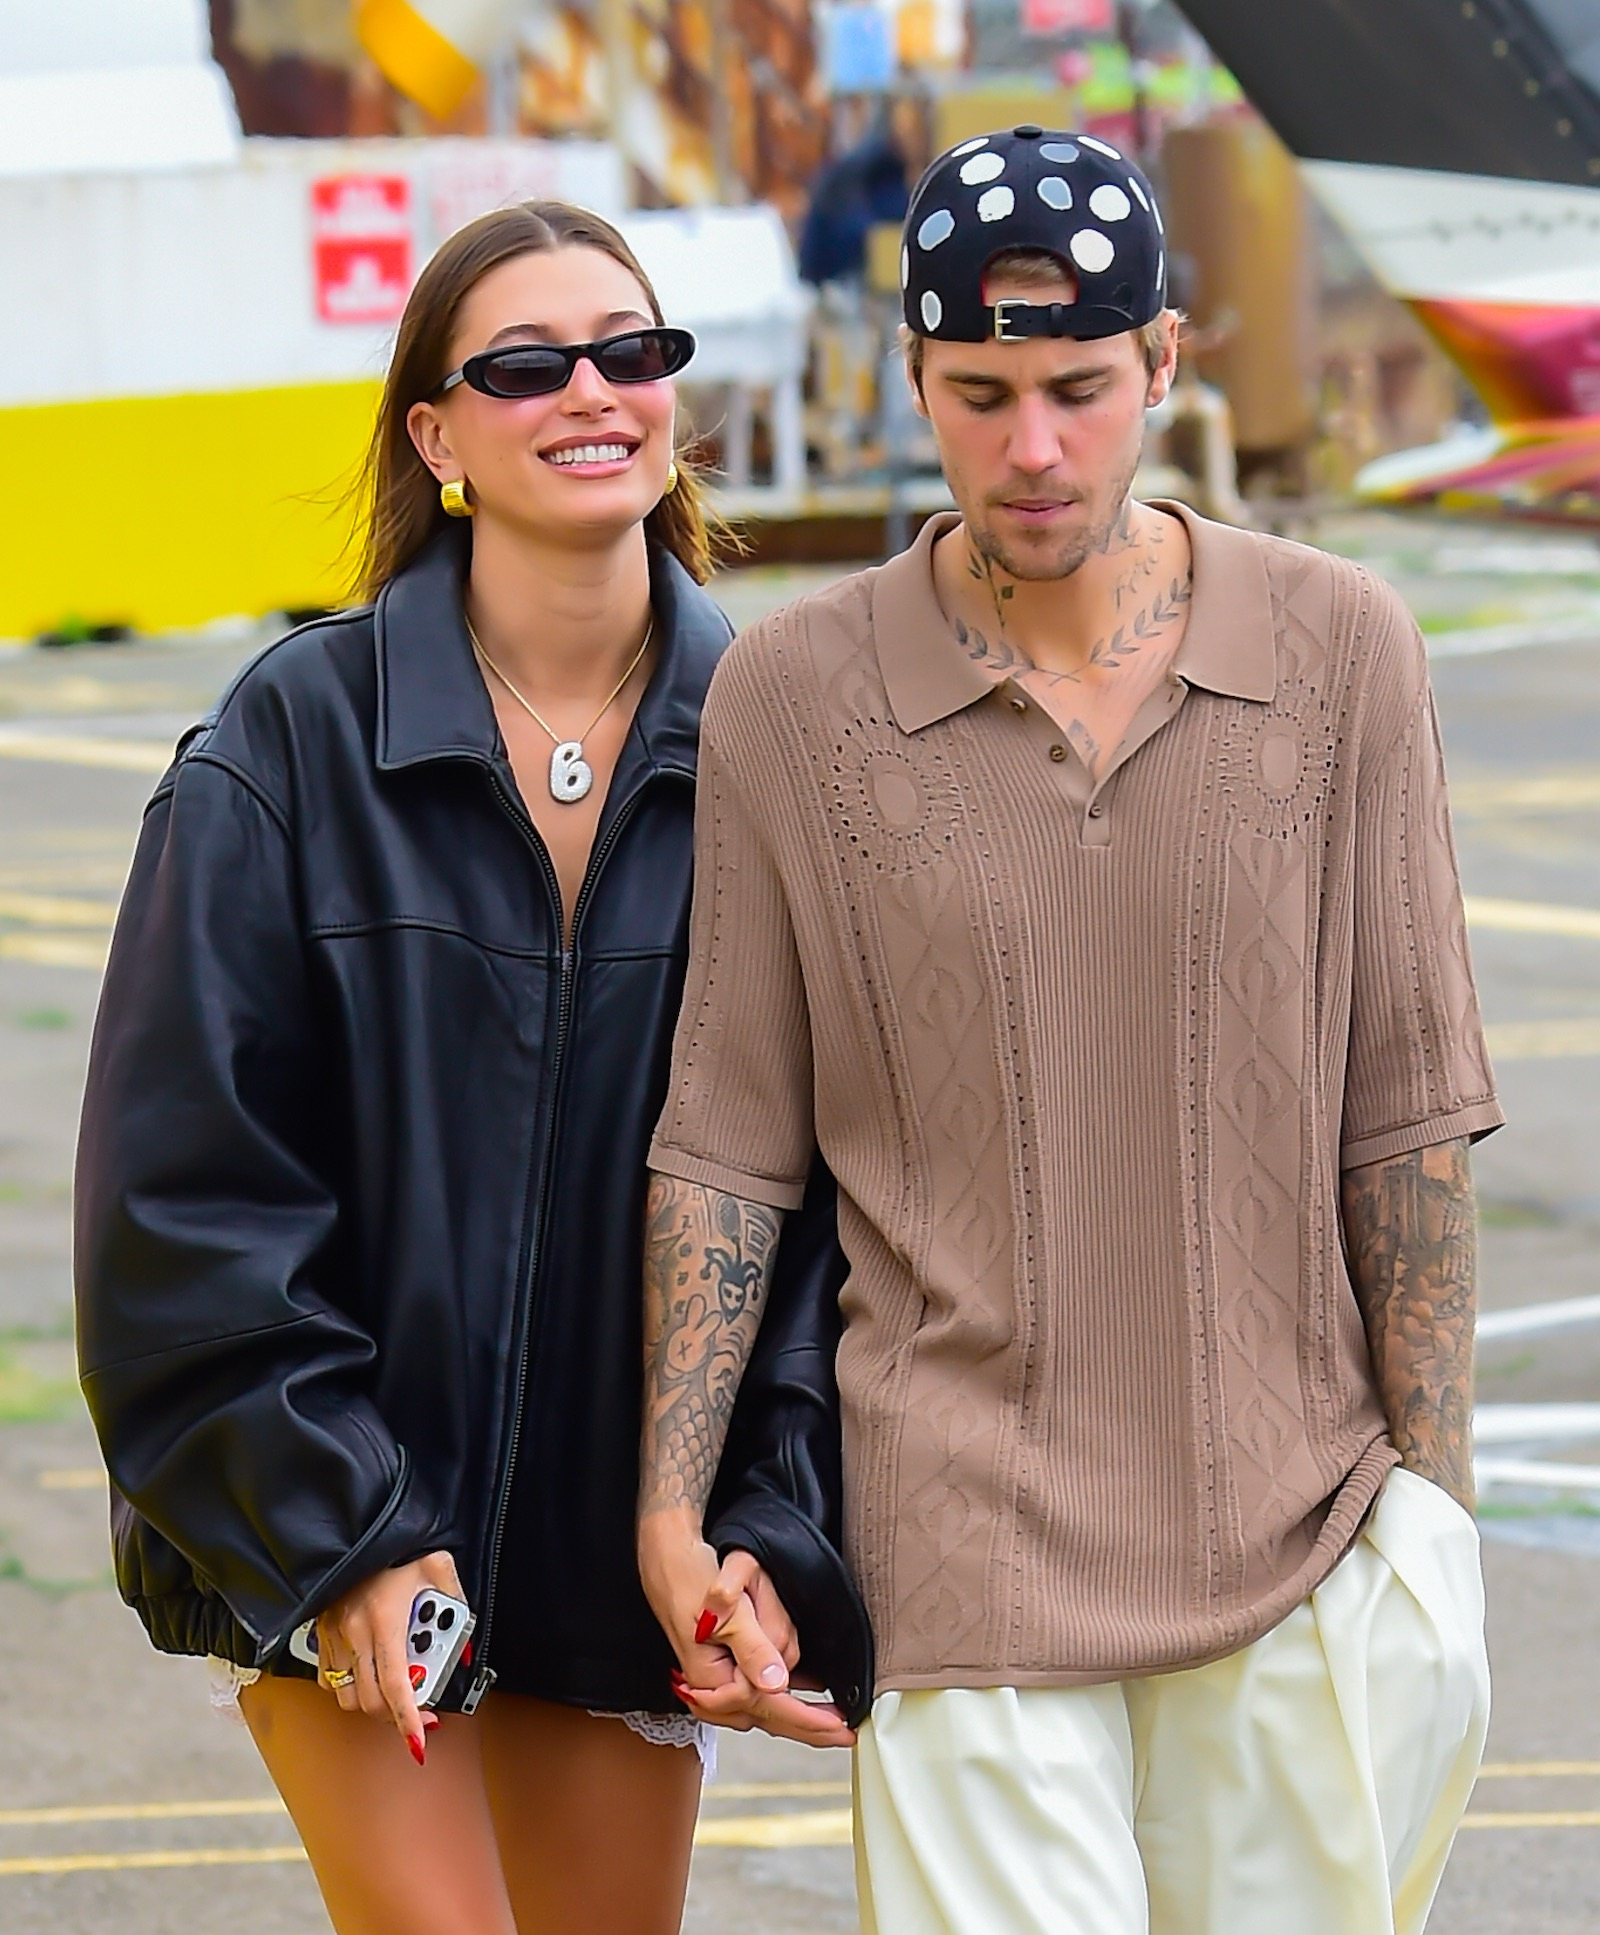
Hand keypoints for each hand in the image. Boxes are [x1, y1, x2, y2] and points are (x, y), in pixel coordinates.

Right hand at [316, 1550, 462, 1761]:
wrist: (360, 1525)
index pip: (395, 1685)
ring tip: (393, 1693)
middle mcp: (354, 1632)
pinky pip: (330, 1679)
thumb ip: (456, 1609)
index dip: (407, 1719)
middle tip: (420, 1713)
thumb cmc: (402, 1547)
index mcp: (385, 1619)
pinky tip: (367, 1674)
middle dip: (396, 1717)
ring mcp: (333, 1635)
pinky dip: (349, 1687)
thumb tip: (462, 1653)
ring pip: (347, 1697)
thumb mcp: (439, 1569)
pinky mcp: (320, 1633)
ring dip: (371, 1704)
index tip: (419, 1741)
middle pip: (370, 1701)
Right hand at [639, 1508, 855, 1748]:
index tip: (841, 1728)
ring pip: (765, 1708)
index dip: (809, 1722)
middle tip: (845, 1733)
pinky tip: (806, 1690)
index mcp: (711, 1683)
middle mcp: (712, 1691)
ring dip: (798, 1713)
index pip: (770, 1710)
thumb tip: (777, 1685)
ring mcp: (716, 1681)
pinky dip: (784, 1696)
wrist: (665, 1562)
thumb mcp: (727, 1611)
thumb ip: (753, 1649)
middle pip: (769, 1718)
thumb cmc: (689, 1581)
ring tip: (831, 1716)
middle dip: (809, 1727)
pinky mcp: (722, 1669)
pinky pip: (758, 1691)